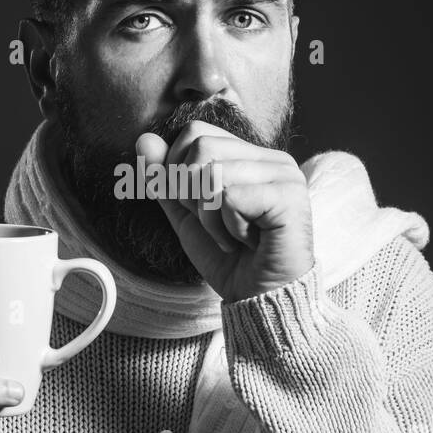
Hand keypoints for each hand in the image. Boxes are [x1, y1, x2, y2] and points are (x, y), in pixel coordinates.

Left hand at [136, 120, 313, 302]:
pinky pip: (230, 197)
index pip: (196, 132)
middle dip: (192, 196)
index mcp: (250, 156)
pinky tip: (247, 242)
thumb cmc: (229, 259)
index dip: (179, 171)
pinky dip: (226, 227)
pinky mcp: (289, 196)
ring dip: (209, 217)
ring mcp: (285, 175)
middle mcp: (272, 158)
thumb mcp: (186, 214)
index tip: (200, 210)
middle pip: (201, 147)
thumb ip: (165, 178)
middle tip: (218, 226)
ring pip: (211, 173)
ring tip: (233, 236)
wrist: (257, 299)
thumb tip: (143, 139)